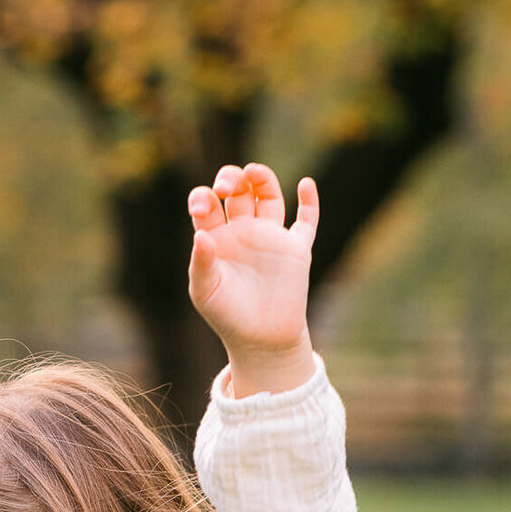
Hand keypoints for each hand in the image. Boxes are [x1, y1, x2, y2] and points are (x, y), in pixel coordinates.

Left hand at [188, 163, 318, 396]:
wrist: (260, 340)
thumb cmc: (226, 316)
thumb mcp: (205, 292)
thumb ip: (200, 263)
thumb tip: (201, 234)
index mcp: (216, 238)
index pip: (207, 204)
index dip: (203, 197)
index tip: (203, 207)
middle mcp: (242, 232)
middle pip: (238, 191)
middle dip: (231, 178)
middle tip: (228, 186)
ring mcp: (270, 237)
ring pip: (268, 196)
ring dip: (263, 179)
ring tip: (254, 172)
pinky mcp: (297, 249)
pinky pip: (306, 220)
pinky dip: (310, 201)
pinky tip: (305, 185)